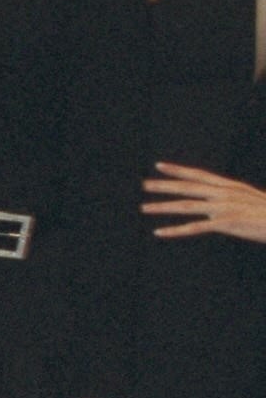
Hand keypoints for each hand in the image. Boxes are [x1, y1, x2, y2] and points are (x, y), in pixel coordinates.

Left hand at [143, 163, 265, 244]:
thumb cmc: (265, 215)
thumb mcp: (244, 203)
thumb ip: (224, 203)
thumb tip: (207, 209)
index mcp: (228, 187)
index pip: (198, 175)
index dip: (178, 170)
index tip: (159, 165)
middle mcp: (224, 194)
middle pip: (188, 187)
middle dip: (164, 185)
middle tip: (144, 184)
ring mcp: (224, 207)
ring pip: (187, 206)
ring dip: (163, 206)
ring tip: (144, 207)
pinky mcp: (227, 223)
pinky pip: (195, 227)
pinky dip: (175, 230)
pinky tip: (159, 232)